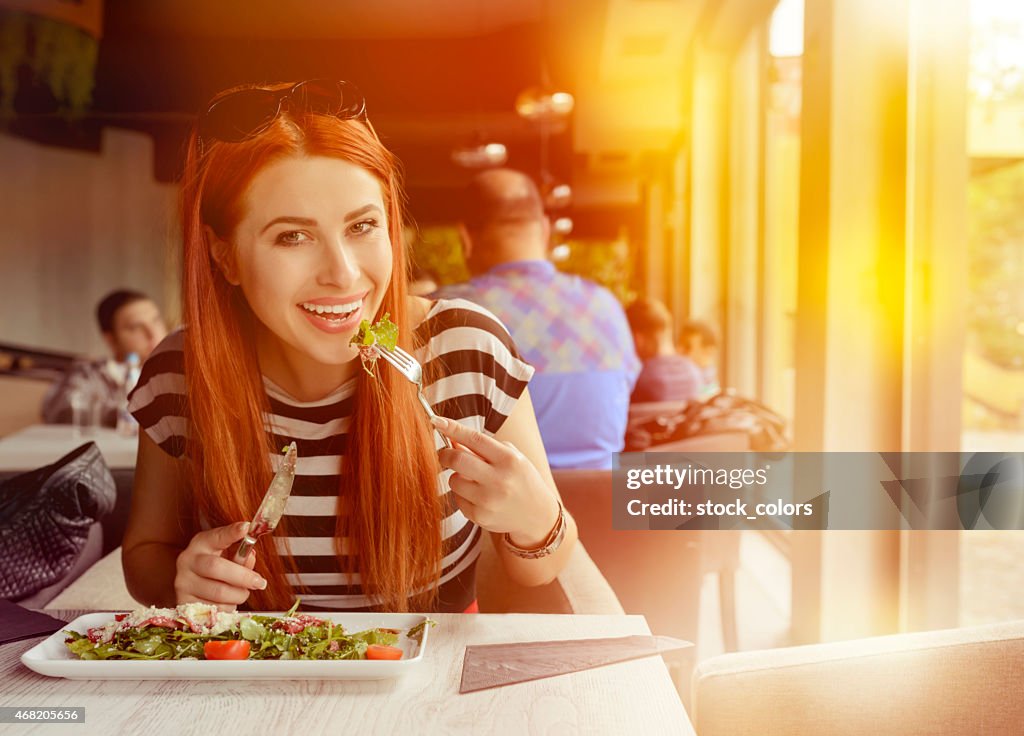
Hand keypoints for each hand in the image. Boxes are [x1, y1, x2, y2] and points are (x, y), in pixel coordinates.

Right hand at [175, 521, 266, 609]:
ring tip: (242, 593)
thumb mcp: (228, 557)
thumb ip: (241, 557)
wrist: (193, 588)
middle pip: (216, 567)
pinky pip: (214, 609)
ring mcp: (183, 582)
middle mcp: (187, 560)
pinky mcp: (183, 603)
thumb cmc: (216, 570)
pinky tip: (227, 602)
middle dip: (243, 576)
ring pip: (218, 592)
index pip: (217, 536)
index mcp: (201, 543)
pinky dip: (227, 608)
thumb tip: (250, 557)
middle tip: (259, 582)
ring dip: (238, 595)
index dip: (232, 533)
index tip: (246, 528)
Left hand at [432, 416, 559, 547]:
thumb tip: (452, 439)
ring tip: (472, 480)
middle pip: (457, 460)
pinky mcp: (480, 517)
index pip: (474, 439)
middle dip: (445, 454)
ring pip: (454, 480)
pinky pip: (457, 499)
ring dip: (457, 476)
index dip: (452, 428)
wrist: (537, 515)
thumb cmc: (520, 479)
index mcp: (509, 459)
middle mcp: (499, 480)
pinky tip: (479, 496)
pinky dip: (462, 494)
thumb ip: (483, 447)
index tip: (436, 420)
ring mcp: (489, 501)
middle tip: (446, 454)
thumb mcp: (511, 457)